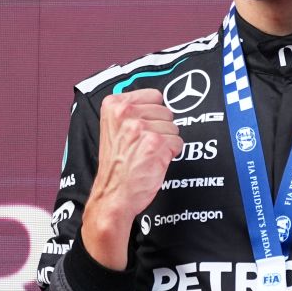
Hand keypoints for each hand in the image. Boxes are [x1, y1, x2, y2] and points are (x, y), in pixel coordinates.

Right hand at [81, 89, 181, 269]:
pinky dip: (171, 154)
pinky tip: (153, 161)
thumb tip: (159, 101)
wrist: (113, 195)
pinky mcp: (156, 143)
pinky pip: (178, 143)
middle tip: (143, 145)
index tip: (142, 127)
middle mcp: (126, 113)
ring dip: (165, 142)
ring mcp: (141, 127)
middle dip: (160, 129)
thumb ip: (133, 111)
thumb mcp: (114, 128)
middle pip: (166, 111)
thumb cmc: (116, 166)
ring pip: (173, 128)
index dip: (153, 114)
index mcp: (114, 105)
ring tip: (146, 154)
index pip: (154, 95)